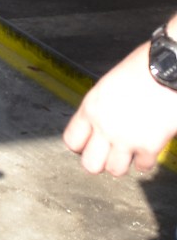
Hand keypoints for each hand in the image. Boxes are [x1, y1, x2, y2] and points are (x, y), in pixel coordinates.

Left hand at [63, 39, 176, 174]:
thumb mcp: (111, 83)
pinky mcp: (148, 148)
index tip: (88, 146)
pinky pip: (143, 166)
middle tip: (108, 155)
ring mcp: (125, 139)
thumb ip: (103, 106)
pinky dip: (146, 160)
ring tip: (129, 152)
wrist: (168, 69)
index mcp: (92, 106)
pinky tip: (148, 148)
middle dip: (99, 162)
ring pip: (115, 171)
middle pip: (90, 164)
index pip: (72, 140)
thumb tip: (103, 119)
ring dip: (123, 162)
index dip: (80, 146)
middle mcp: (104, 126)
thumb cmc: (143, 68)